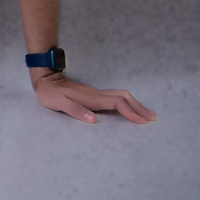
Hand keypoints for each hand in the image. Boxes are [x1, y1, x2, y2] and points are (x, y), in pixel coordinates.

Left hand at [31, 69, 156, 123]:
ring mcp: (96, 93)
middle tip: (153, 118)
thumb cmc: (50, 93)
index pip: (116, 104)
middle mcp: (97, 94)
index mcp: (91, 98)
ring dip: (135, 104)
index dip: (130, 112)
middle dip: (139, 107)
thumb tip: (93, 120)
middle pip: (124, 98)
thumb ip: (75, 110)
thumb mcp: (58, 103)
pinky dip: (127, 103)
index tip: (142, 121)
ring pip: (122, 96)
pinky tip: (130, 108)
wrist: (45, 78)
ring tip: (147, 114)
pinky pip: (116, 98)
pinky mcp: (94, 95)